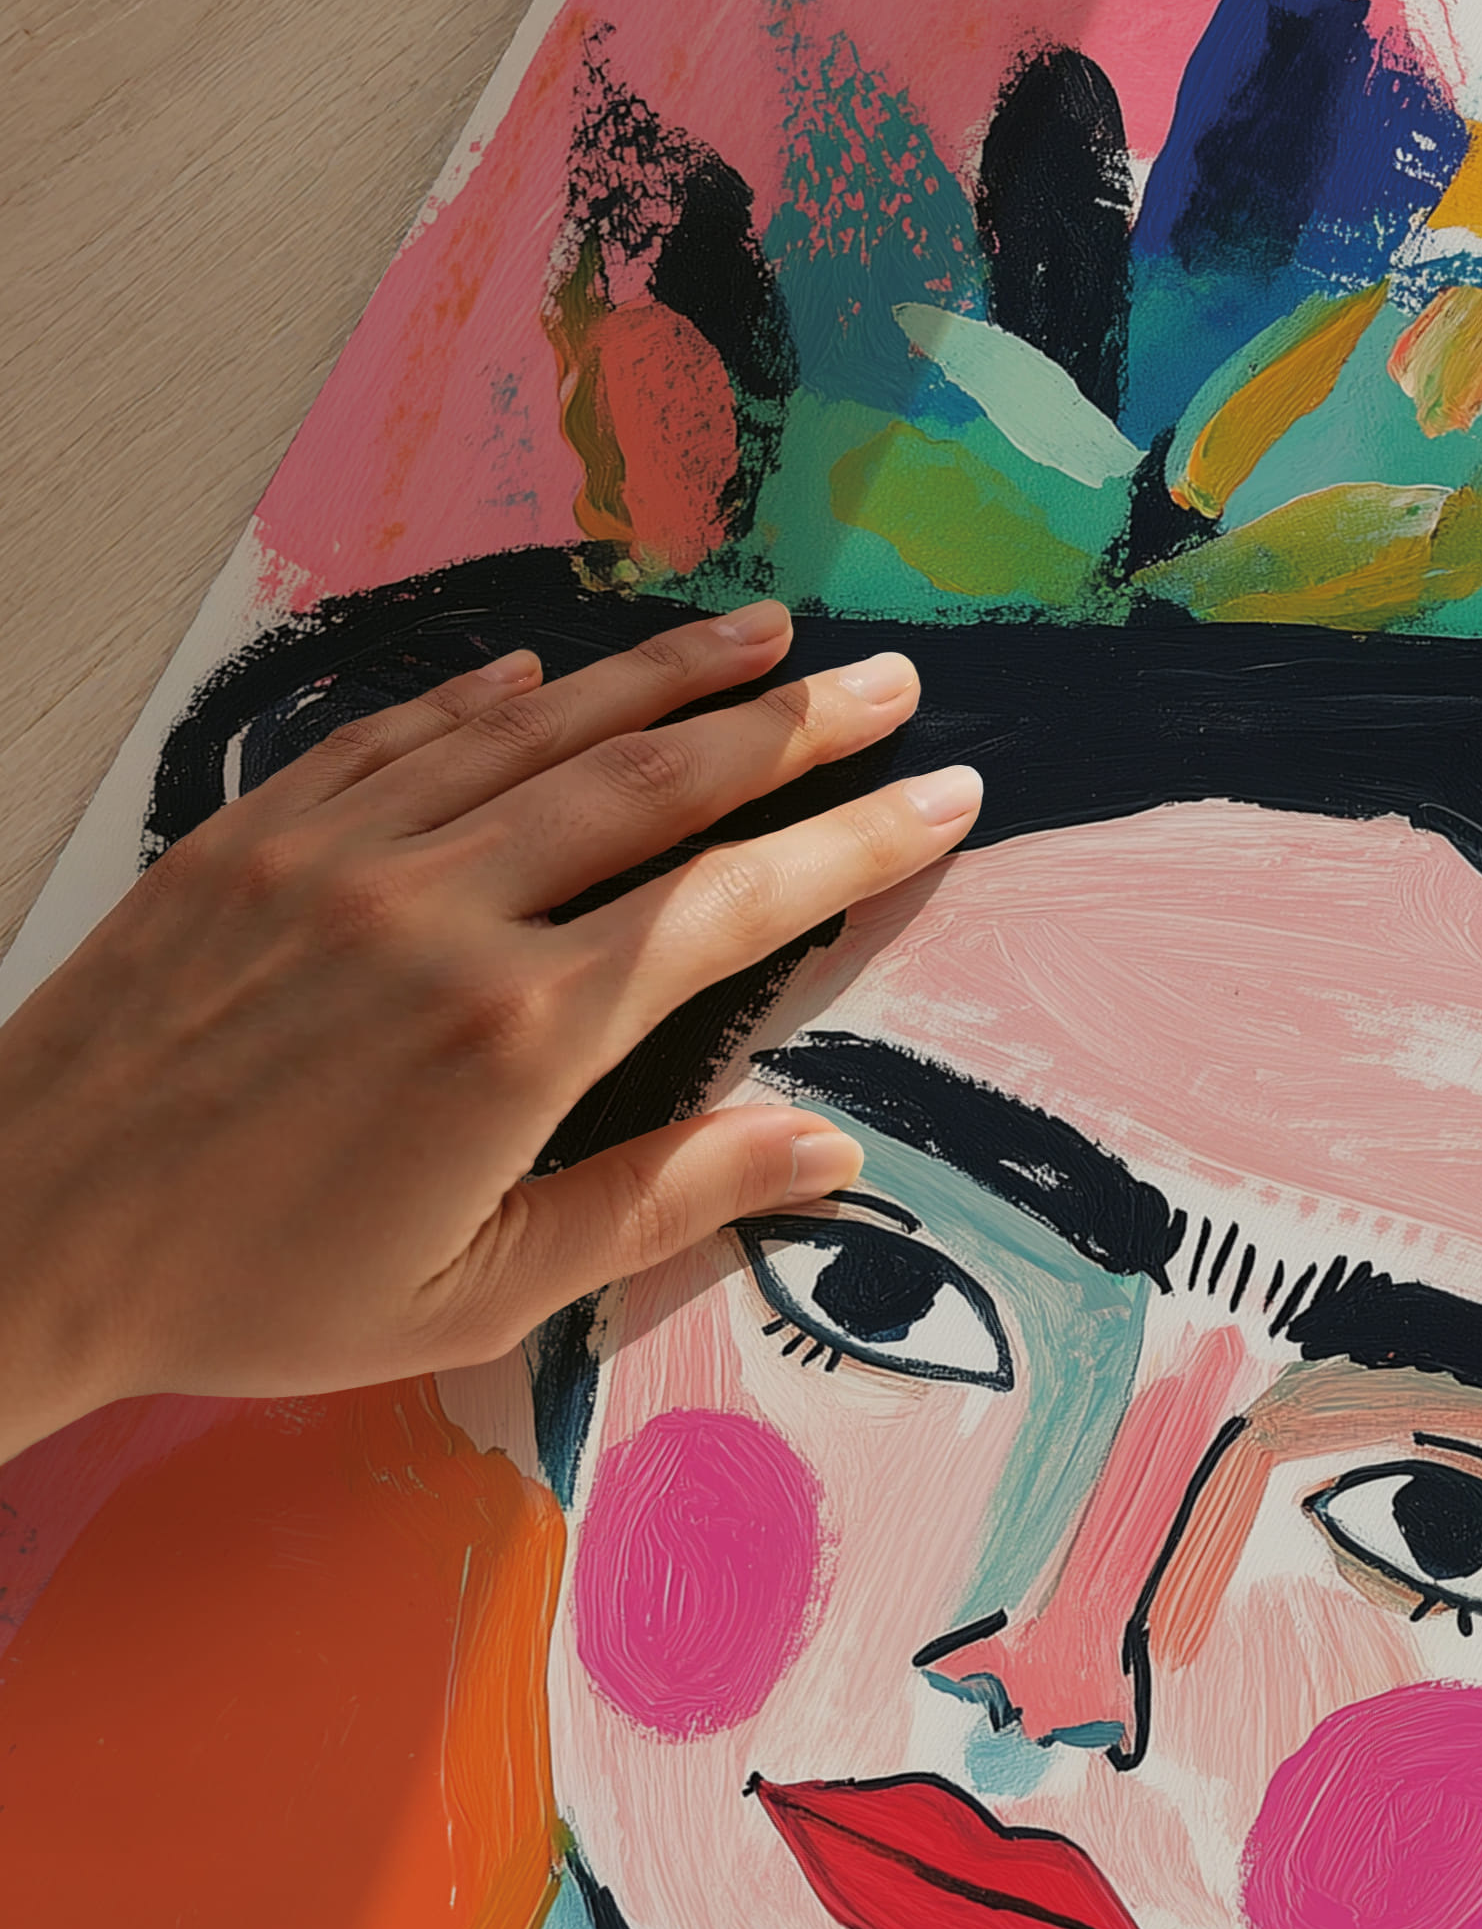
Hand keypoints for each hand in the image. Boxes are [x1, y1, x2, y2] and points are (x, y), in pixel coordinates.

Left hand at [0, 601, 979, 1462]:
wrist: (19, 1231)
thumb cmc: (250, 1291)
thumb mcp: (471, 1296)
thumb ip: (657, 1205)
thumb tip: (827, 1146)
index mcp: (518, 1032)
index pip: (731, 902)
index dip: (853, 841)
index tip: (942, 792)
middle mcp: (446, 907)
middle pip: (657, 778)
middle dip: (791, 724)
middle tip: (887, 678)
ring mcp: (347, 848)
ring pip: (542, 728)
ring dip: (665, 676)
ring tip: (765, 632)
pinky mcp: (260, 825)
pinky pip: (401, 727)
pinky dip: (490, 691)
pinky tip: (552, 664)